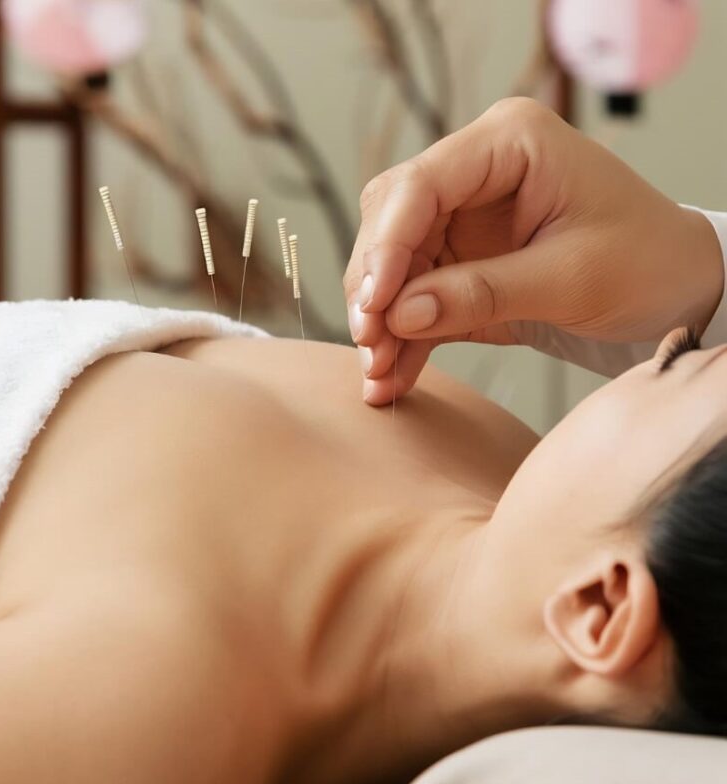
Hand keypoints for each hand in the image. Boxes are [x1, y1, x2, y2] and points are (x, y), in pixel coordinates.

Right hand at [344, 97, 723, 404]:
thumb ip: (482, 293)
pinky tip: (392, 377)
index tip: (374, 303)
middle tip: (370, 344)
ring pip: (395, 265)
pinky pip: (418, 301)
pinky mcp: (463, 265)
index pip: (421, 185)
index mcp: (509, 143)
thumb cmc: (644, 262)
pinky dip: (404, 339)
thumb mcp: (570, 278)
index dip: (386, 244)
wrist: (675, 290)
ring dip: (382, 321)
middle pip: (393, 222)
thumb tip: (399, 315)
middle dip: (375, 287)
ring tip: (377, 375)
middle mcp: (477, 173)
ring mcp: (466, 220)